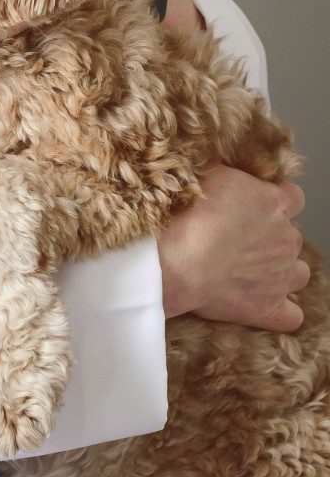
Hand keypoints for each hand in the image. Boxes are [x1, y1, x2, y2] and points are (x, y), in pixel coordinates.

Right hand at [158, 165, 309, 330]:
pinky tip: (262, 305)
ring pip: (299, 274)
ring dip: (282, 273)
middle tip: (238, 241)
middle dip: (272, 239)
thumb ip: (224, 170)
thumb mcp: (205, 174)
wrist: (177, 257)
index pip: (294, 197)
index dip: (275, 202)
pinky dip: (281, 312)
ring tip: (251, 272)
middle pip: (292, 236)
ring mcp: (282, 275)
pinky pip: (291, 317)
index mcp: (275, 203)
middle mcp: (286, 237)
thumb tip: (220, 159)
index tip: (254, 207)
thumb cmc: (187, 213)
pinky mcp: (270, 307)